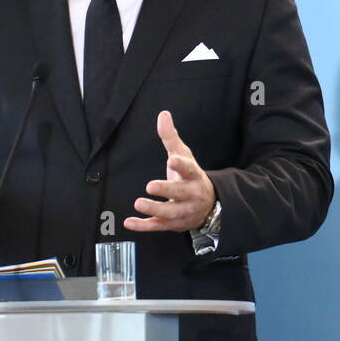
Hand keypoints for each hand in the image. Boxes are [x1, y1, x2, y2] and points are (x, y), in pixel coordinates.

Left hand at [124, 110, 216, 232]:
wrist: (209, 205)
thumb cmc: (190, 177)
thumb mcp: (184, 155)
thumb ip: (171, 137)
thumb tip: (163, 114)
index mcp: (193, 176)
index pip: (189, 169)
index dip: (181, 165)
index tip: (172, 160)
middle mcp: (190, 194)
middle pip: (180, 193)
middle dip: (166, 190)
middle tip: (151, 186)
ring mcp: (182, 211)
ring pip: (170, 212)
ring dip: (155, 208)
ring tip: (139, 203)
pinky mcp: (172, 224)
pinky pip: (158, 226)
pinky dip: (144, 226)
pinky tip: (130, 222)